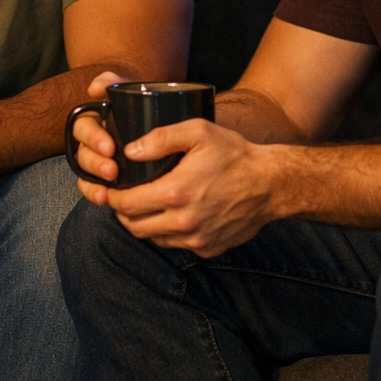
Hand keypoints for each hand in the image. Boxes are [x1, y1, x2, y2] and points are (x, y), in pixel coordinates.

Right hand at [70, 72, 127, 203]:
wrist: (156, 113)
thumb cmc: (139, 100)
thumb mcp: (127, 87)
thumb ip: (111, 81)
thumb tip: (95, 88)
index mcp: (92, 119)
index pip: (83, 128)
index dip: (93, 138)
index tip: (109, 147)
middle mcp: (90, 140)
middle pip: (83, 153)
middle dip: (94, 164)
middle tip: (112, 170)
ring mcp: (96, 159)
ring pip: (85, 172)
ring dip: (93, 182)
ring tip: (107, 192)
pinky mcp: (103, 176)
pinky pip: (92, 187)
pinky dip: (95, 194)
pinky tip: (104, 199)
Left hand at [87, 117, 279, 258]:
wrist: (271, 184)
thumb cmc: (234, 154)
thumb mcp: (198, 132)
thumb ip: (160, 138)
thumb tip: (129, 151)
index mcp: (175, 193)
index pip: (125, 203)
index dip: (112, 196)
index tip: (109, 188)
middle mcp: (183, 222)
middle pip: (133, 225)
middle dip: (122, 211)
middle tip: (122, 197)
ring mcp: (196, 240)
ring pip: (151, 238)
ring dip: (142, 223)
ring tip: (143, 205)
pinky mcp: (208, 249)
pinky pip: (174, 244)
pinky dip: (165, 232)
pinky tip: (169, 215)